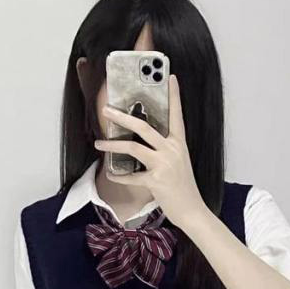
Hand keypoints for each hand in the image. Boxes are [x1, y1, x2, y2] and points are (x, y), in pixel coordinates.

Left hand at [94, 75, 209, 230]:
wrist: (192, 211)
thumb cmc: (183, 188)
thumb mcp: (178, 163)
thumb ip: (164, 150)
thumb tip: (144, 142)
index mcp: (179, 144)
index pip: (177, 115)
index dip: (174, 96)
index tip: (171, 77)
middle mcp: (172, 150)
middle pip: (144, 127)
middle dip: (123, 117)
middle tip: (107, 110)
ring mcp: (164, 165)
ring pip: (134, 148)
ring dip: (112, 146)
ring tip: (98, 144)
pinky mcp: (155, 181)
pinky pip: (131, 177)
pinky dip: (118, 176)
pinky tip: (110, 174)